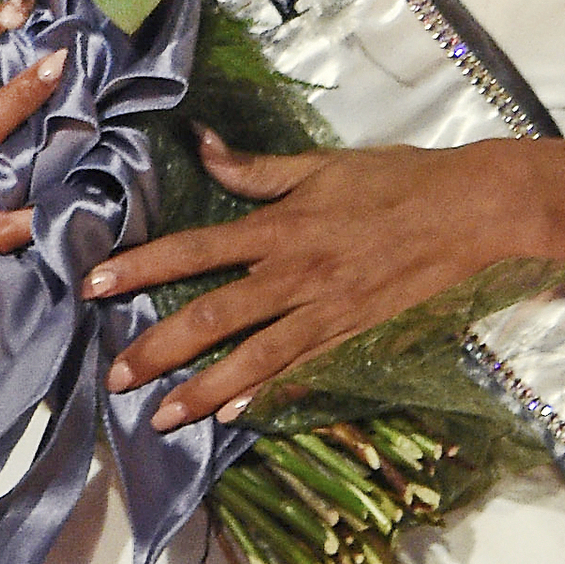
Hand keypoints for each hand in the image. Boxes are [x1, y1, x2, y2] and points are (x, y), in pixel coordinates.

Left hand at [83, 132, 527, 430]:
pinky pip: (302, 371)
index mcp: (279, 227)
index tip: (94, 286)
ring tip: (161, 417)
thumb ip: (256, 168)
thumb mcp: (321, 164)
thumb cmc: (397, 179)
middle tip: (113, 377)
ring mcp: (325, 311)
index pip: (193, 249)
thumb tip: (200, 146)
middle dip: (157, 349)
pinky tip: (236, 417)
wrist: (470, 211)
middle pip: (211, 316)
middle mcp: (293, 274)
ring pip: (251, 357)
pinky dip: (266, 395)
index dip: (140, 268)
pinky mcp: (354, 335)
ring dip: (202, 389)